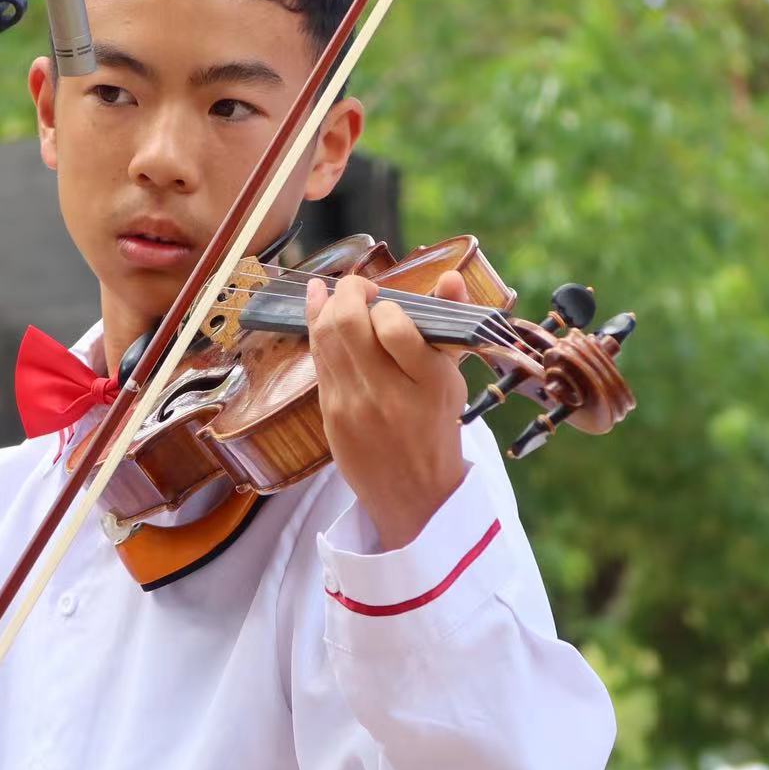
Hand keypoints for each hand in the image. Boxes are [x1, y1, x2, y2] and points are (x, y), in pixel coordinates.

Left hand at [306, 270, 469, 551]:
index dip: (387, 305)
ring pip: (326, 338)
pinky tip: (317, 302)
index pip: (394, 326)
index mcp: (430, 384)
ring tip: (343, 296)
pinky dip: (315, 325)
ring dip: (330, 305)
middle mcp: (389, 395)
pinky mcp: (330, 414)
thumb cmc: (436, 426)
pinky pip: (316, 358)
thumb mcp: (453, 379)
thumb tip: (451, 276)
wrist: (414, 493)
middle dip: (350, 292)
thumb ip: (451, 324)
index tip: (391, 306)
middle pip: (350, 325)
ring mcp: (354, 406)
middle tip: (362, 288)